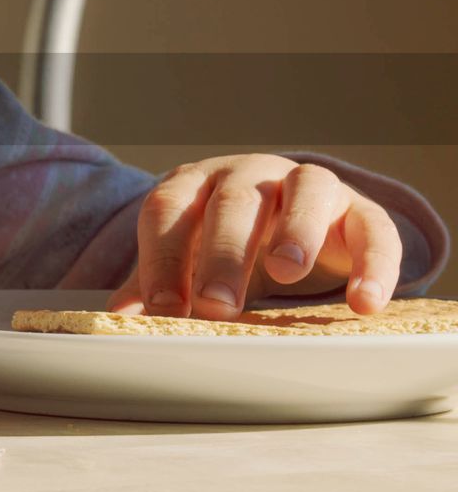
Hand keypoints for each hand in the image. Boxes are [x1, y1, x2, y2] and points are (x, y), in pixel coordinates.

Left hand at [105, 154, 400, 318]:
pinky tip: (363, 303)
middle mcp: (249, 174)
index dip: (162, 258)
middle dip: (221, 253)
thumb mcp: (188, 253)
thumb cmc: (224, 238)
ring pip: (304, 192)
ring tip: (285, 274)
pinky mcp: (358, 209)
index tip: (162, 309)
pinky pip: (372, 228)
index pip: (168, 210)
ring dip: (294, 231)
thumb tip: (120, 317)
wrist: (293, 213)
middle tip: (215, 305)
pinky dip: (372, 262)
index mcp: (195, 184)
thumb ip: (157, 280)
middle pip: (232, 202)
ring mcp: (306, 184)